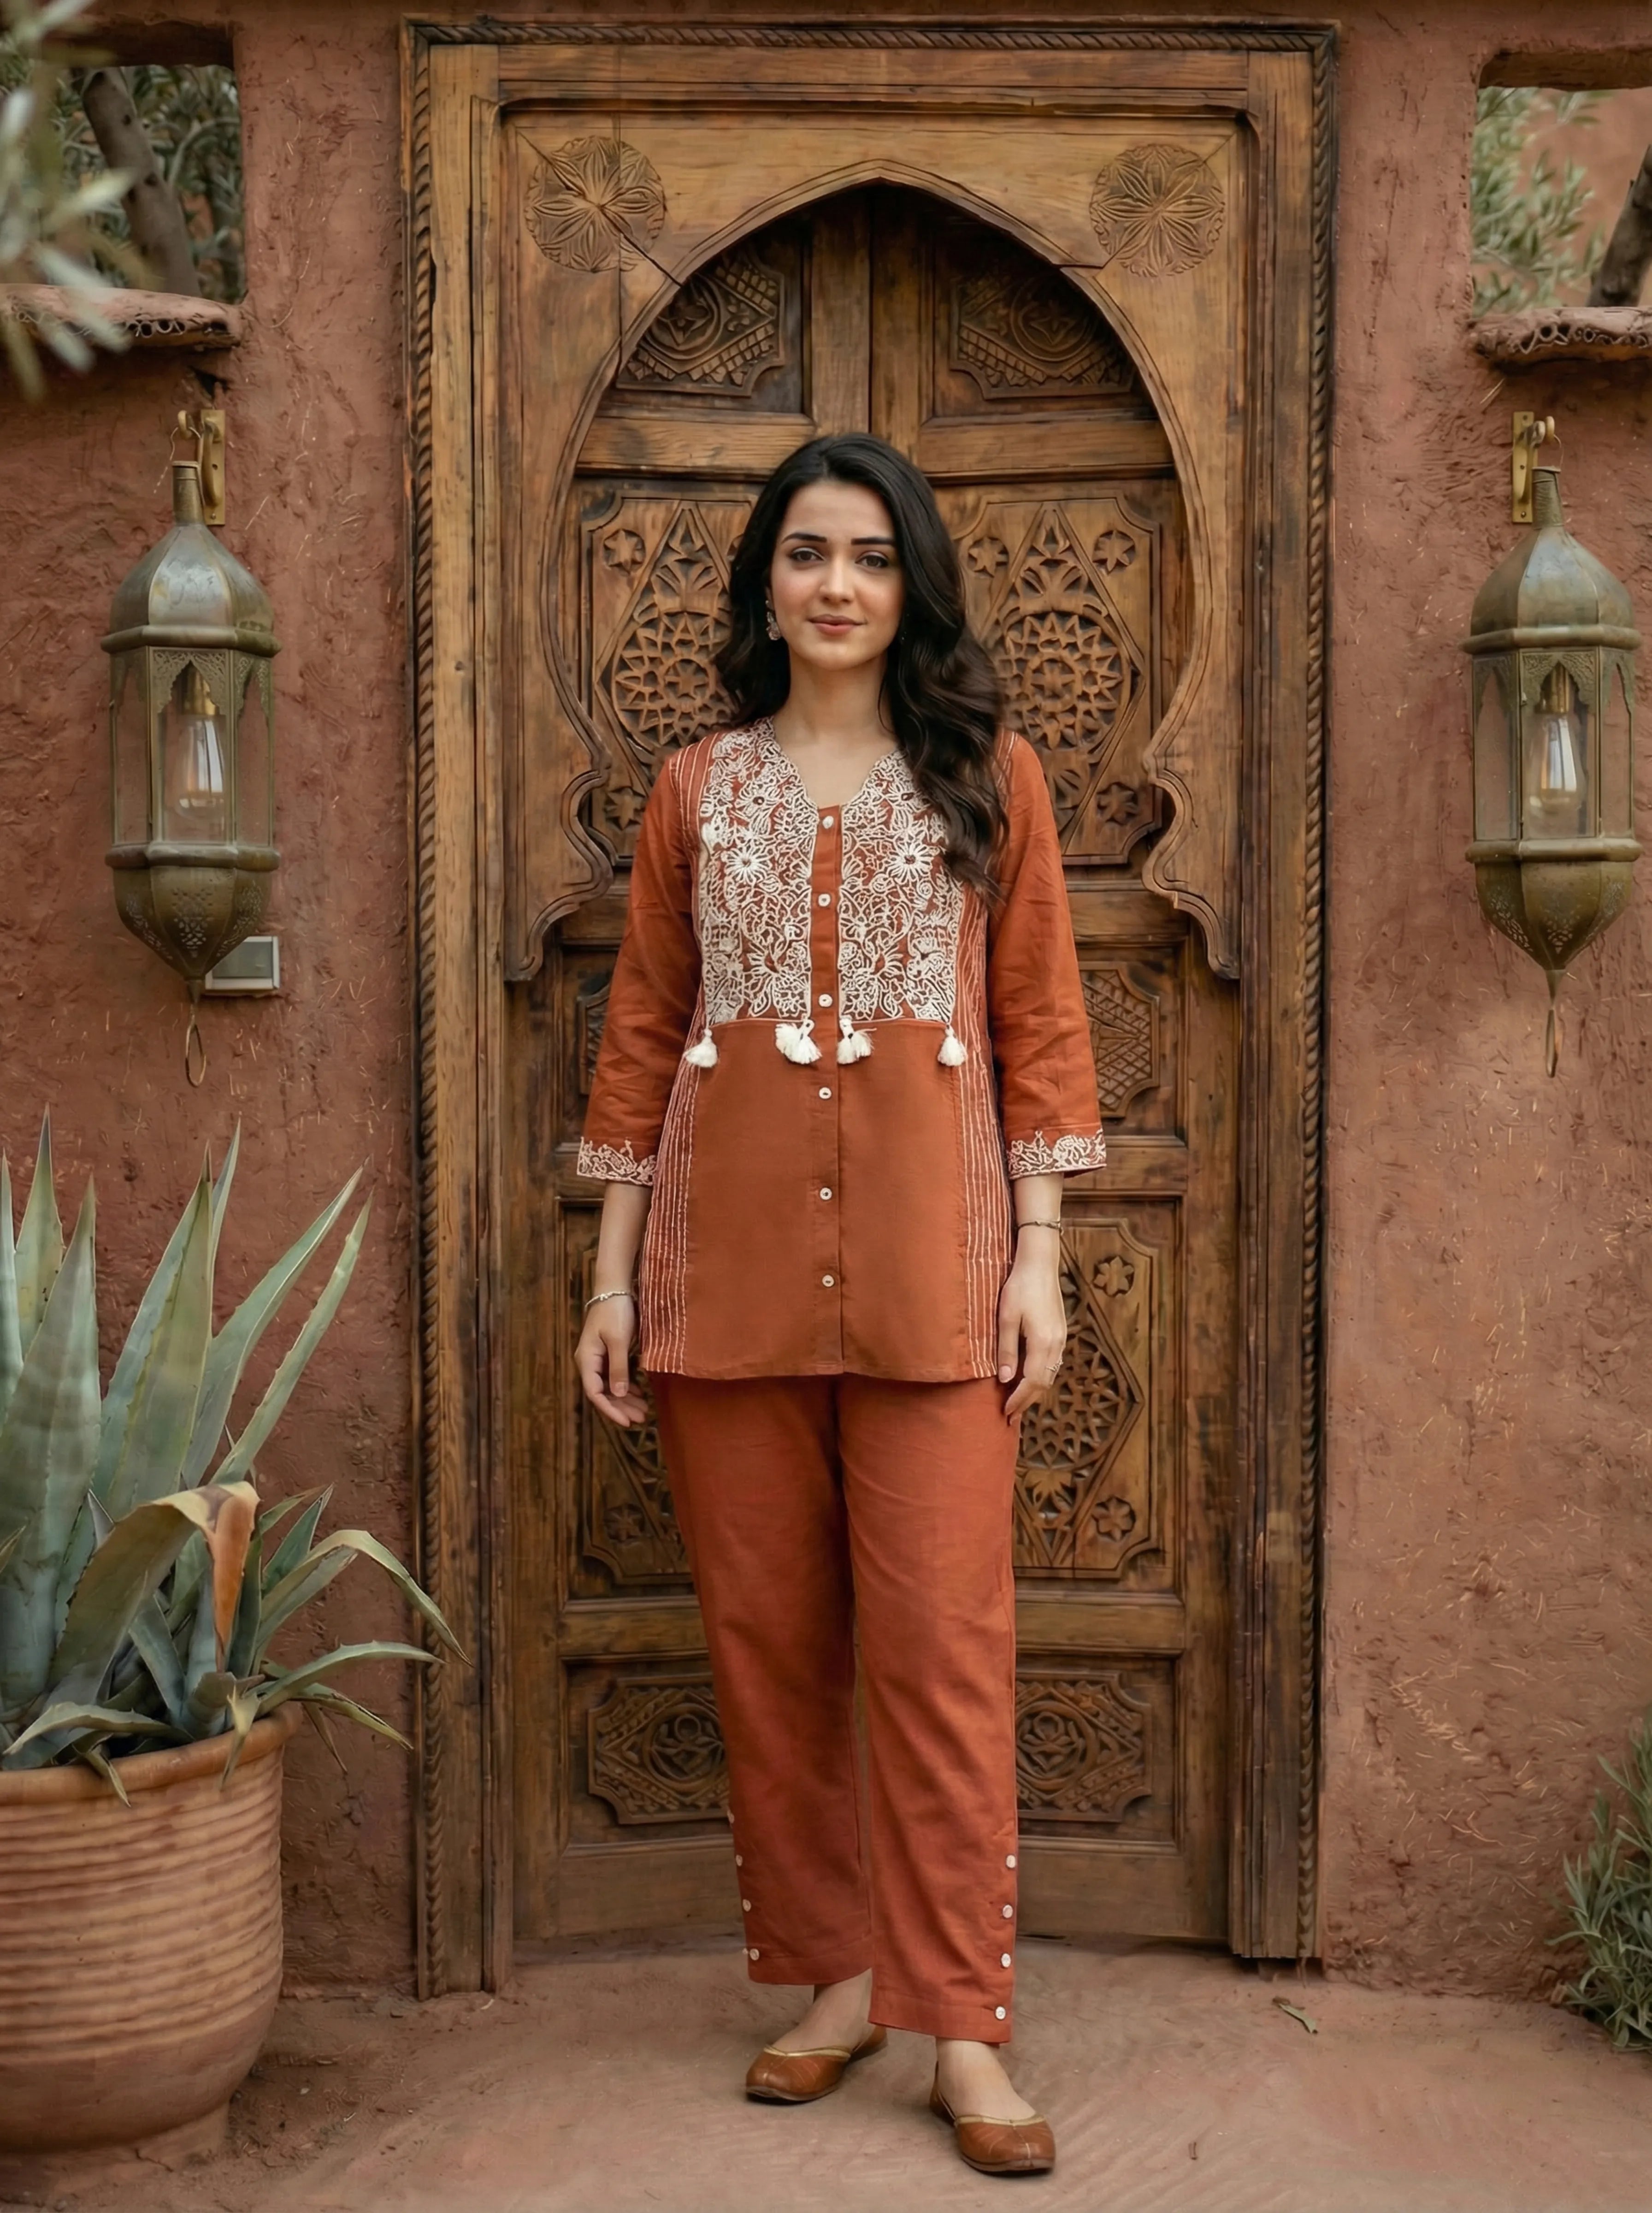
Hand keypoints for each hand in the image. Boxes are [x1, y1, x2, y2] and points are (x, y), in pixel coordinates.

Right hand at [576, 1293, 644, 1425]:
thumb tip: (619, 1394)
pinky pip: (615, 1376)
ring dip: (625, 1399)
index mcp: (586, 1360)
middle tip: (641, 1418)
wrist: (614, 1289)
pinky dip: (626, 1386)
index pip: (595, 1393)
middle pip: (603, 1393)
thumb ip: (618, 1368)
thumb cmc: (615, 1312)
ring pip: (610, 1385)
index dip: (611, 1410)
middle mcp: (589, 1362)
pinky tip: (638, 1393)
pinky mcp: (607, 1353)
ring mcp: (597, 1358)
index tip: (627, 1422)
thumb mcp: (619, 1340)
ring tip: (643, 1410)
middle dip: (621, 1407)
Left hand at [996, 1239, 1065, 1423]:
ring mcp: (1061, 1338)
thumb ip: (1006, 1349)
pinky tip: (1029, 1377)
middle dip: (1027, 1401)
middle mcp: (1056, 1344)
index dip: (1020, 1399)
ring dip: (1035, 1390)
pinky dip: (1041, 1376)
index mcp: (1042, 1342)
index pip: (1032, 1381)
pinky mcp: (1060, 1332)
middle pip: (1044, 1382)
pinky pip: (1052, 1363)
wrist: (1039, 1264)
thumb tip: (1005, 1379)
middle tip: (1011, 1415)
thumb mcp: (1006, 1317)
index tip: (1006, 1411)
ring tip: (1019, 1401)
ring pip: (1050, 1374)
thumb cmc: (1019, 1287)